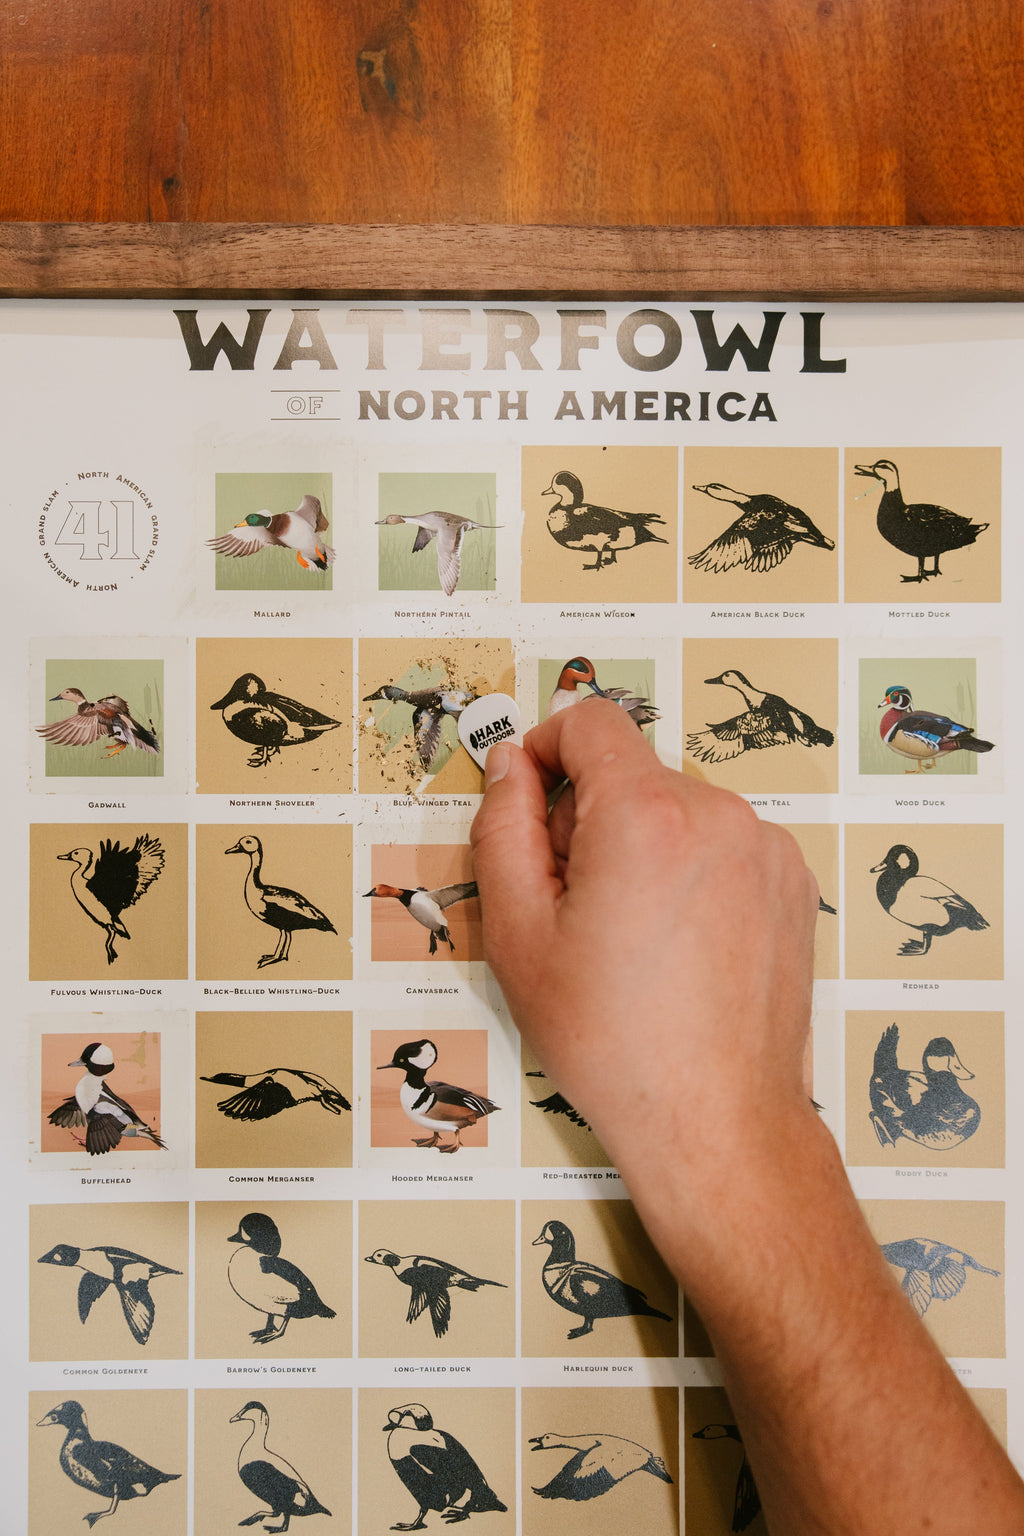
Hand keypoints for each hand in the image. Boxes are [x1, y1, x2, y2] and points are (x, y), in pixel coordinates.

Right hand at [470, 699, 820, 1188]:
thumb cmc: (616, 1043)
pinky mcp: (792, 881)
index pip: (589, 722)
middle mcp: (718, 815)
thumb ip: (502, 829)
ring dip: (644, 847)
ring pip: (677, 810)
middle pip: (631, 774)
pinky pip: (722, 844)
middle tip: (575, 907)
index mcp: (646, 817)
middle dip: (591, 819)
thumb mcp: (518, 935)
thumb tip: (511, 766)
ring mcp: (765, 847)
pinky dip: (691, 872)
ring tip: (631, 938)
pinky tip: (678, 945)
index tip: (530, 799)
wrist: (717, 1120)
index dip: (546, 750)